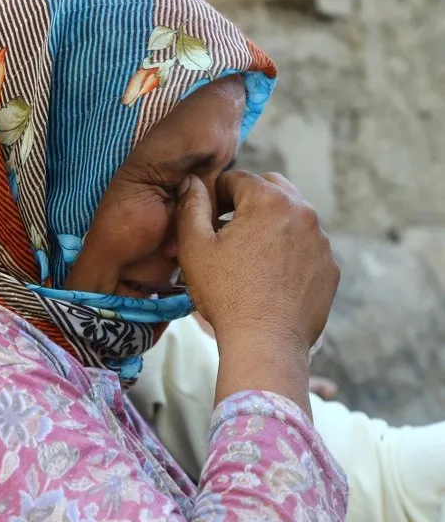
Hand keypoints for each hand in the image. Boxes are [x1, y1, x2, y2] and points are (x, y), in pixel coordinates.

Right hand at [175, 171, 339, 413]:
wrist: (265, 343)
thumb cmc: (225, 294)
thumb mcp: (195, 247)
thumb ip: (191, 206)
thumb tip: (191, 182)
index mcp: (269, 200)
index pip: (237, 178)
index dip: (216, 194)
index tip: (207, 217)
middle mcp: (302, 212)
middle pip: (271, 188)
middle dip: (248, 201)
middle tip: (229, 229)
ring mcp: (321, 241)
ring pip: (292, 216)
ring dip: (270, 224)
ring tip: (249, 256)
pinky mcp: (330, 267)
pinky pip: (306, 245)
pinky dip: (289, 250)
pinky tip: (269, 276)